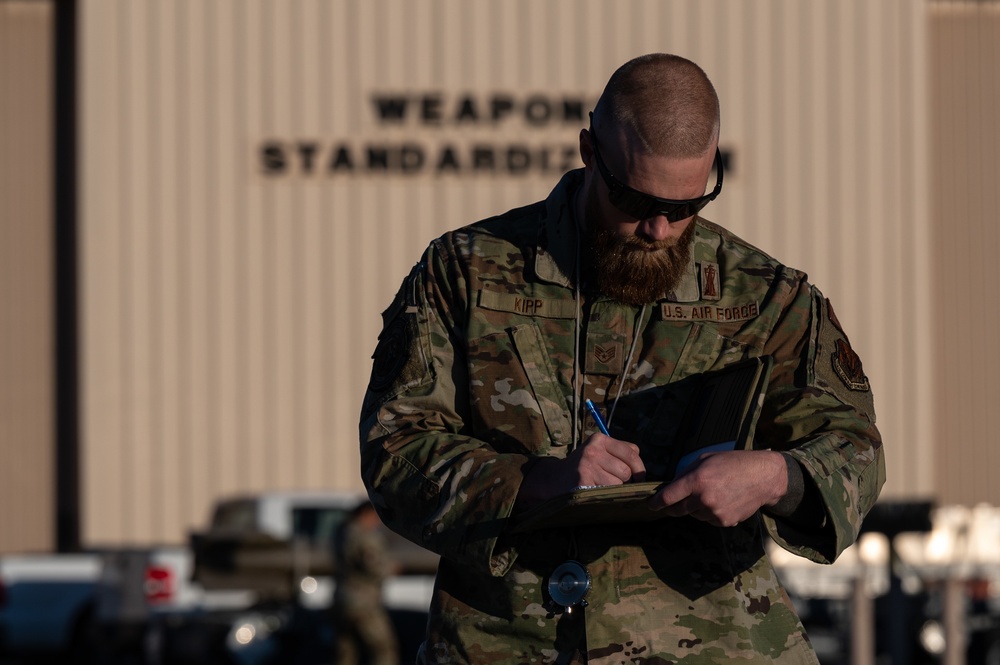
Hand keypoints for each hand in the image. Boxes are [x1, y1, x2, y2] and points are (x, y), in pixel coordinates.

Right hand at [515, 434, 645, 509]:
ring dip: (615, 490)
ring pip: (618, 484)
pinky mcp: (583, 481)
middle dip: (625, 481)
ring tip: (602, 487)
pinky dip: (606, 496)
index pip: (632, 452)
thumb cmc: (582, 466)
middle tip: (613, 483)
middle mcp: (593, 450)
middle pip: (626, 471)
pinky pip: (607, 492)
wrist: (552, 479)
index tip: (638, 477)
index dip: (639, 468)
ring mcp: (587, 466)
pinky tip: (596, 493)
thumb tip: (642, 470)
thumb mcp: (598, 452)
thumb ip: (620, 453)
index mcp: (599, 439)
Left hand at [648, 450, 787, 526]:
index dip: (657, 503)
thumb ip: (686, 473)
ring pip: (694, 515)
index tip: (650, 506)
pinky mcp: (725, 522)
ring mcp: (715, 512)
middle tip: (672, 503)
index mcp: (697, 480)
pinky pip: (709, 520)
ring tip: (710, 494)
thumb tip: (671, 487)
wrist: (762, 477)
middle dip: (673, 507)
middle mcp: (704, 499)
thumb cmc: (732, 463)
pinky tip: (721, 500)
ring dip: (695, 508)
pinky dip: (709, 513)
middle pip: (678, 510)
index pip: (669, 497)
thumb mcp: (705, 459)